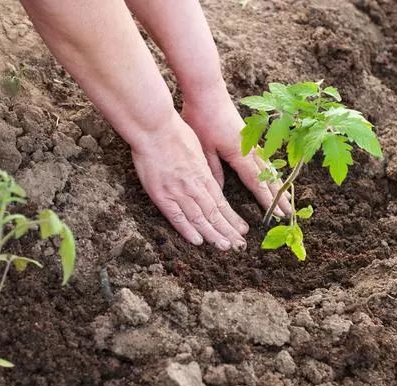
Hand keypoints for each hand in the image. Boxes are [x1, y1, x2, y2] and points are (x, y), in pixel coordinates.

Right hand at [131, 112, 248, 249]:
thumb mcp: (197, 148)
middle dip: (228, 231)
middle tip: (240, 245)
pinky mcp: (161, 194)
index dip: (232, 218)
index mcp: (203, 174)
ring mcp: (178, 191)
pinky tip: (198, 241)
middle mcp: (194, 186)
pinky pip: (176, 216)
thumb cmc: (174, 132)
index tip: (242, 229)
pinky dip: (187, 230)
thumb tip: (209, 179)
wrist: (154, 127)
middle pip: (214, 213)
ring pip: (199, 218)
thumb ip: (203, 167)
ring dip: (213, 234)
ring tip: (225, 247)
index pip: (221, 202)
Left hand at [182, 84, 291, 216]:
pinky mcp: (248, 135)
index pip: (256, 182)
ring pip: (268, 167)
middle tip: (289, 212)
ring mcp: (250, 141)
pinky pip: (263, 157)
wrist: (206, 90)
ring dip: (277, 183)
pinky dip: (270, 170)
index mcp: (239, 153)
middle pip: (267, 176)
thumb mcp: (203, 147)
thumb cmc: (201, 117)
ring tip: (286, 197)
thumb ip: (213, 170)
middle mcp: (249, 149)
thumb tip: (220, 192)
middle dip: (278, 195)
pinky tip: (272, 174)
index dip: (266, 199)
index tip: (276, 214)